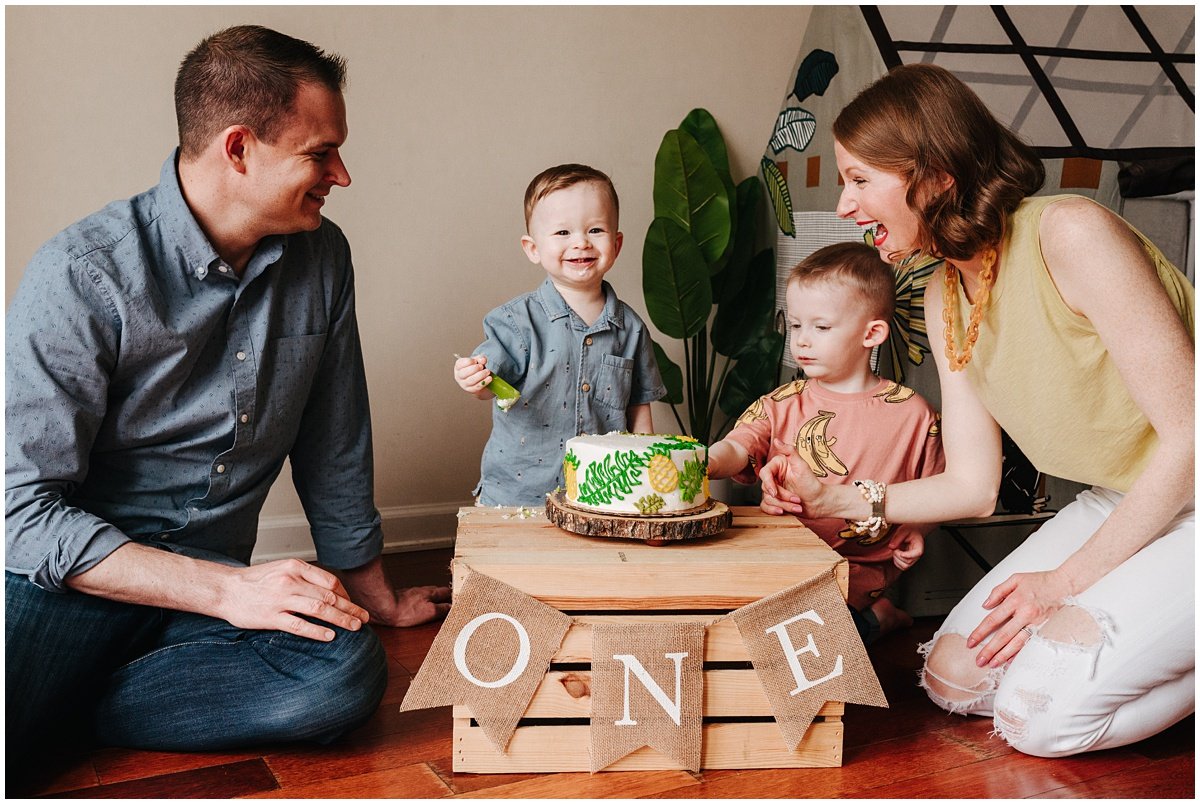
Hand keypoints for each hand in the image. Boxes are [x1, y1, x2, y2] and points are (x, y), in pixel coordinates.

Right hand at [221, 559, 369, 641]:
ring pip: (319, 609)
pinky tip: (330, 636)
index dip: (346, 595)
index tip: (352, 605)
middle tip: (363, 618)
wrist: (225, 589)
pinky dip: (317, 631)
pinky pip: (299, 625)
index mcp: (295, 567)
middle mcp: (290, 581)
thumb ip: (304, 577)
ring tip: (353, 628)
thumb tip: (331, 590)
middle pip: (329, 596)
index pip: (330, 581)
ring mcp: (280, 599)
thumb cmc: (255, 581)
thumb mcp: (282, 569)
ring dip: (340, 619)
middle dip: (350, 608)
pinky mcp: (271, 617)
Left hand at [364, 584, 451, 627]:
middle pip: (438, 591)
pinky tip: (421, 606)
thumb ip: (442, 609)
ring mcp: (413, 594)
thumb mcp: (430, 612)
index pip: (448, 592)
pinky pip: (418, 598)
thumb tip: (452, 607)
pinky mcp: (404, 598)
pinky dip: (423, 601)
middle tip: (452, 600)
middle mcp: (423, 591)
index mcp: (432, 593)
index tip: (461, 599)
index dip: (455, 596)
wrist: (384, 608)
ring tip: (439, 603)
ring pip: (428, 594)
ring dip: (434, 597)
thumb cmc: (404, 610)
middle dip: (446, 595)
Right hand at [454, 354, 492, 397]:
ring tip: (487, 371)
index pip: (460, 364)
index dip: (468, 362)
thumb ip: (480, 359)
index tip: (476, 361)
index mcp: (458, 367)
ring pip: (471, 380)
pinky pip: (477, 387)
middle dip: (474, 369)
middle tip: (482, 366)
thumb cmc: (476, 369)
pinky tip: (489, 378)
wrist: (479, 381)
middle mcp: (459, 376)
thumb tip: (483, 359)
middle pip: (464, 373)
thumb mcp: (477, 362)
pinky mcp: (471, 390)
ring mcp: (464, 384)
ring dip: (480, 375)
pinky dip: (484, 382)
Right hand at [758, 452, 820, 515]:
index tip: (774, 492)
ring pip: (767, 499)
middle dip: (782, 497)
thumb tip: (776, 440)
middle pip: (766, 488)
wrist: (818, 502)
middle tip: (797, 499)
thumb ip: (790, 451)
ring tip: (798, 506)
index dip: (768, 483)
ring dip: (783, 505)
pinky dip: (774, 511)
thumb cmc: (812, 483)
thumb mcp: (802, 466)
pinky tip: (783, 513)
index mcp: (778, 466)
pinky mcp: (773, 501)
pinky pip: (765, 507)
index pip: (764, 473)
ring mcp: (772, 489)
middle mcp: (773, 477)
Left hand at [889, 529, 923, 570]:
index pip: (917, 554)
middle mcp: (917, 555)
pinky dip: (896, 562)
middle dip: (898, 556)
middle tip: (895, 548)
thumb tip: (891, 547)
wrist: (912, 532)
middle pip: (908, 562)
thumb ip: (897, 538)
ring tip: (896, 551)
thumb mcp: (903, 530)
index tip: (898, 550)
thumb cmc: (909, 531)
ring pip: (904, 567)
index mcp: (919, 546)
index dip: (906, 554)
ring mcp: (913, 559)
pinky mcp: (908, 561)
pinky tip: (896, 555)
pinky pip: (902, 567)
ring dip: (896, 560)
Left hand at [968, 570, 1070, 666]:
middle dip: (989, 649)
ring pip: (1017, 643)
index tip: (972, 641)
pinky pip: (1031, 645)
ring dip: (1003, 655)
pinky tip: (1011, 660)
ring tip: (992, 663)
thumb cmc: (1042, 581)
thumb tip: (986, 604)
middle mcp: (1026, 614)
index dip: (980, 632)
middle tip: (979, 659)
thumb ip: (998, 591)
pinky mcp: (1046, 630)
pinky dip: (1020, 654)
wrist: (1065, 585)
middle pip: (1003, 636)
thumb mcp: (1016, 579)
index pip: (992, 620)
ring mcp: (1037, 624)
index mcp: (1016, 600)